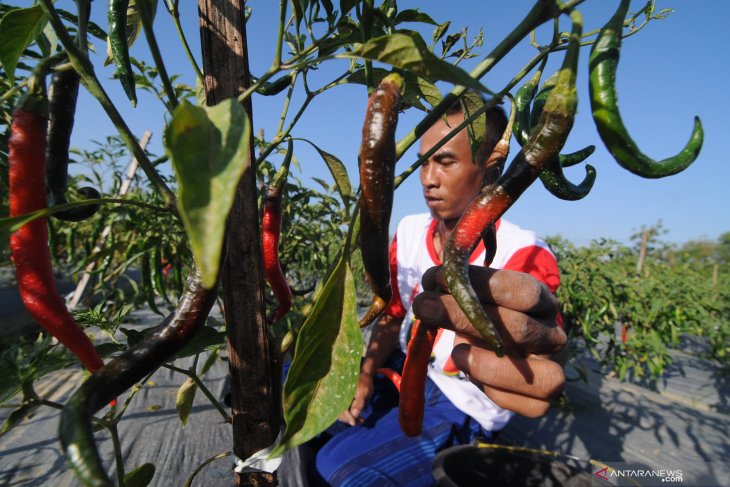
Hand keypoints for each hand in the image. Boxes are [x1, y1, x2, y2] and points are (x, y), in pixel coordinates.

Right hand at [338, 372, 373, 425]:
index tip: (355, 422)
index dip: (348, 417)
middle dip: (350, 420)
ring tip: (361, 420)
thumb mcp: (364, 392)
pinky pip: (344, 411)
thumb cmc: (365, 382)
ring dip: (350, 419)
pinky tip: (358, 417)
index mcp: (342, 394)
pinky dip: (350, 416)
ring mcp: (340, 399)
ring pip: (342, 413)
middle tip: (360, 422)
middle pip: (340, 413)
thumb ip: (359, 403)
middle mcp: (339, 397)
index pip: (342, 409)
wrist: (365, 375)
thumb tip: (354, 414)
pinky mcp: (343, 401)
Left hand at [412, 265, 566, 417]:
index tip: (439, 278)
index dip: (482, 283)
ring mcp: (553, 371)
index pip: (525, 292)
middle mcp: (554, 336)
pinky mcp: (539, 403)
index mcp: (543, 303)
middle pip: (519, 328)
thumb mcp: (479, 298)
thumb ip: (462, 288)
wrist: (506, 353)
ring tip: (454, 353)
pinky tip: (467, 369)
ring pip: (525, 372)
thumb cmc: (489, 318)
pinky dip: (486, 387)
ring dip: (483, 363)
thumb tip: (431, 280)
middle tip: (424, 306)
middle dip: (465, 316)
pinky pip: (512, 400)